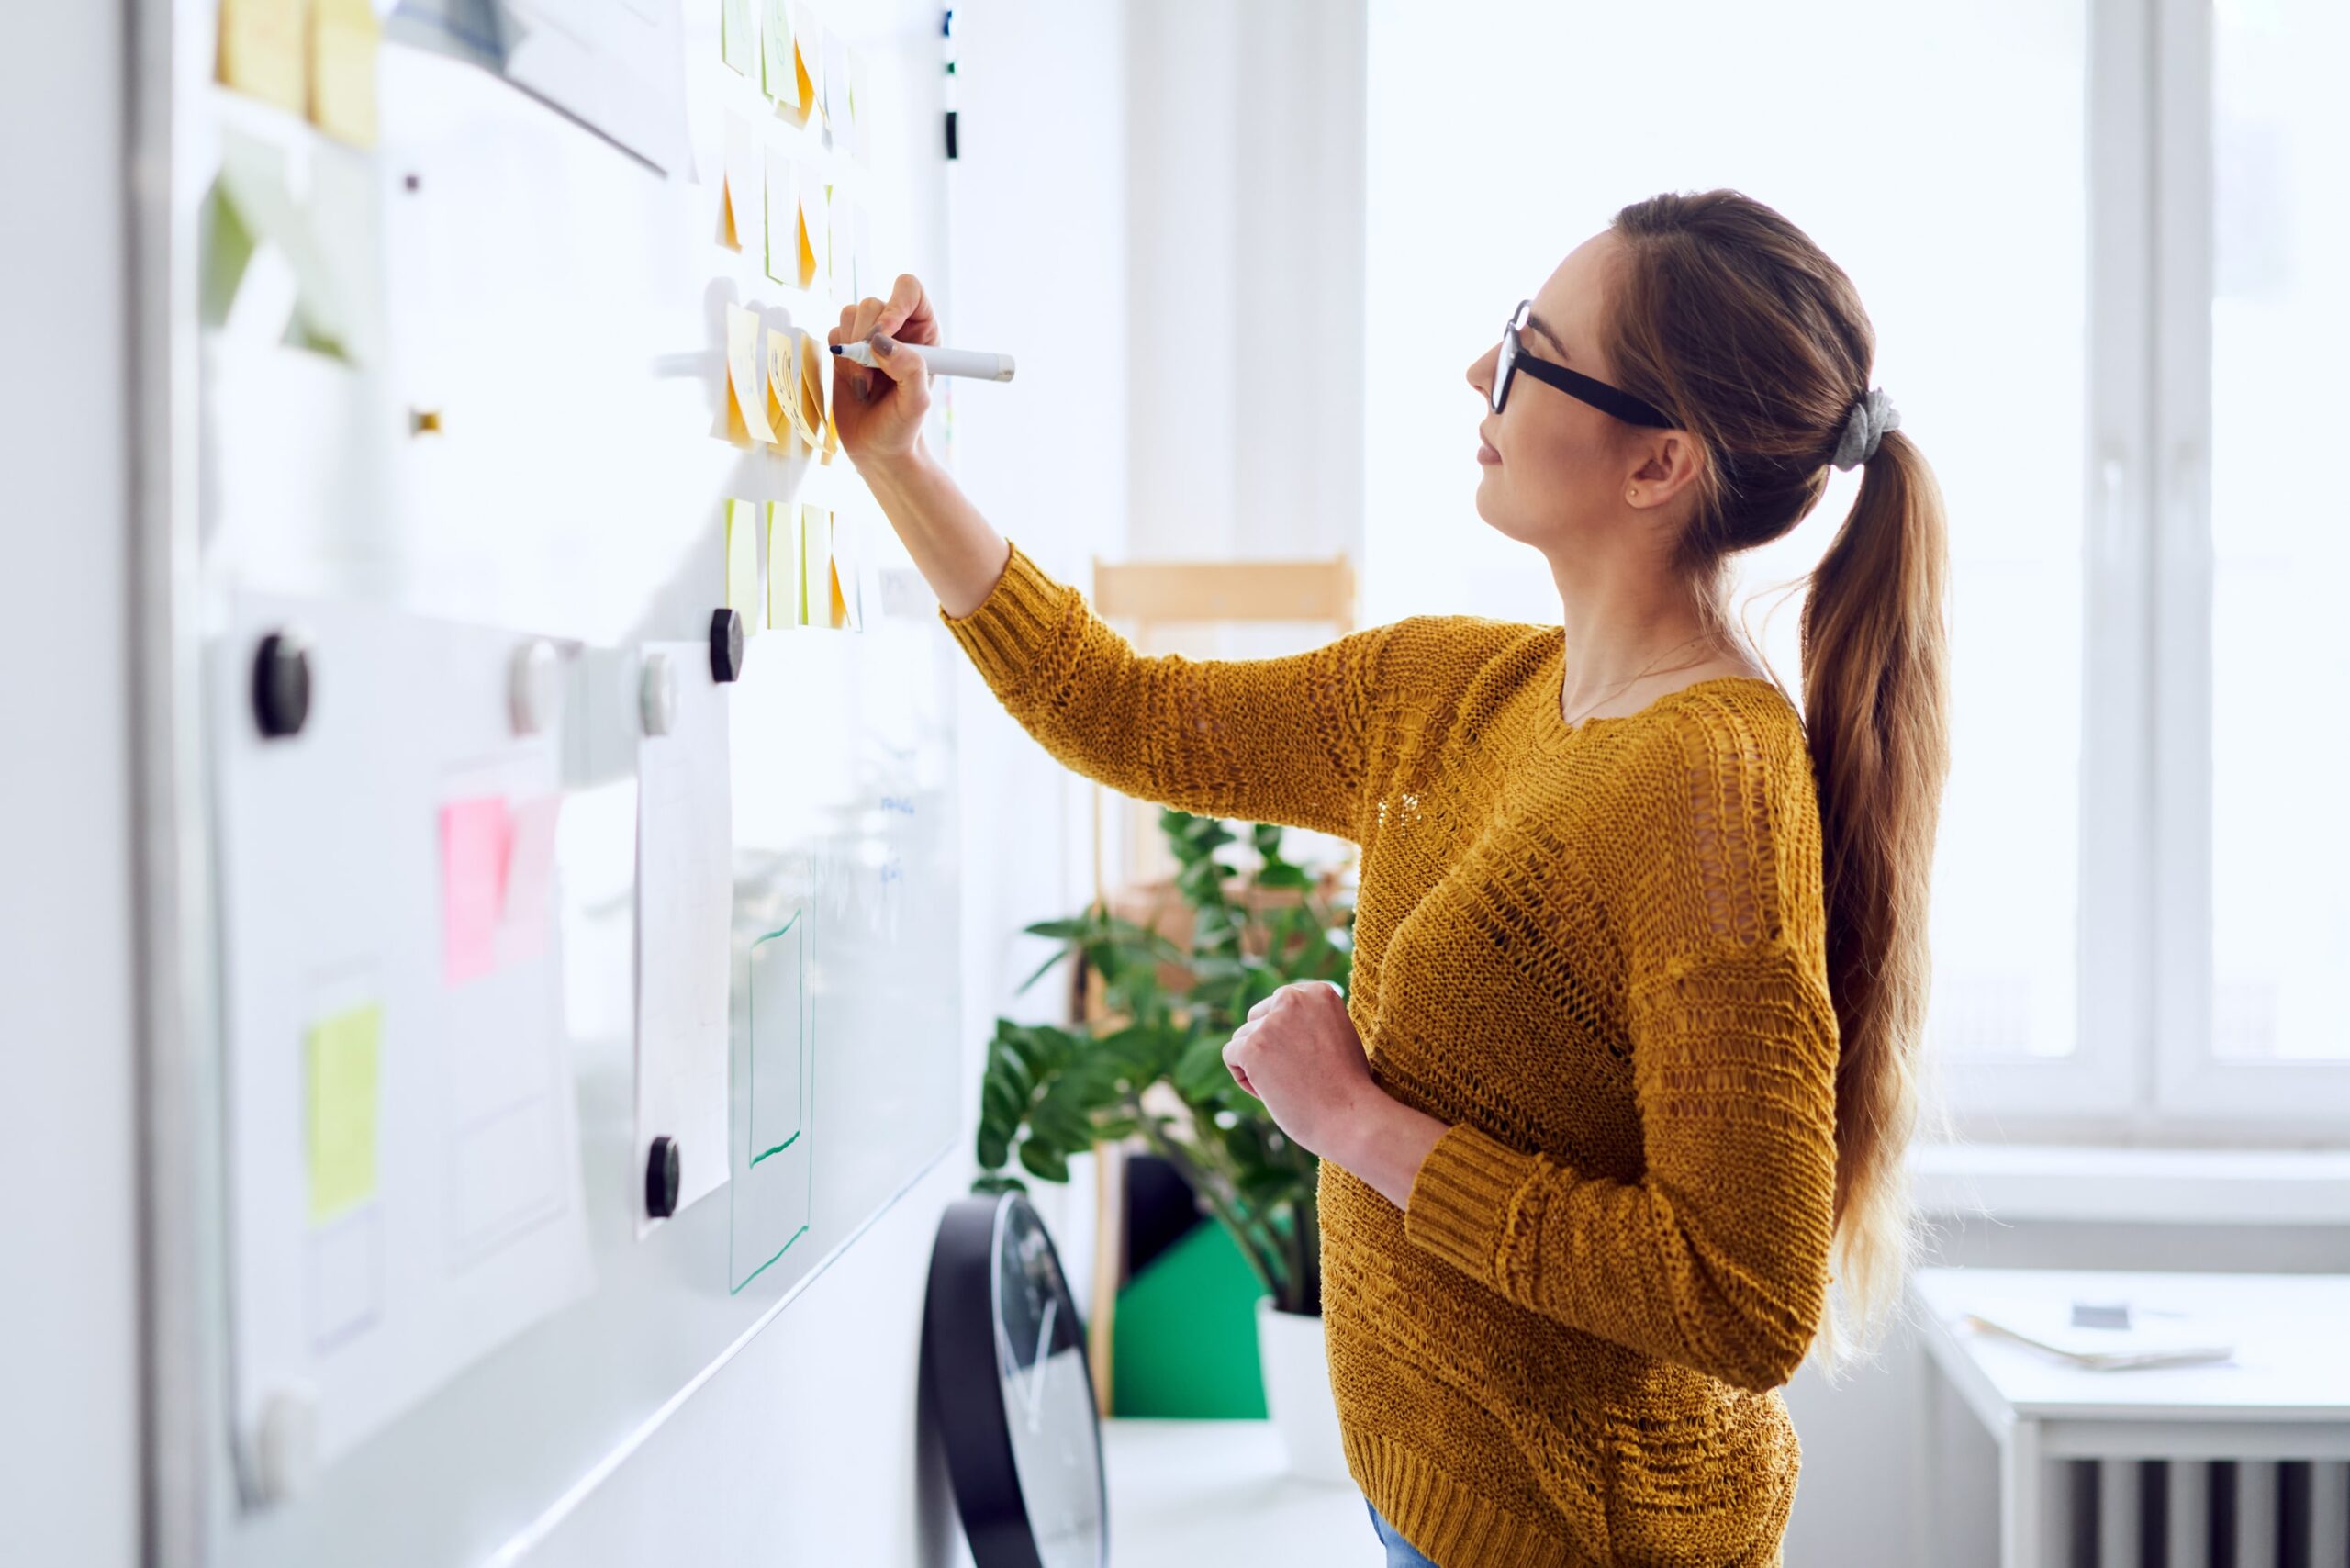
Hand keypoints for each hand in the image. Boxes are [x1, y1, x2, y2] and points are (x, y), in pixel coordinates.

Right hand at [829, 273, 939, 467]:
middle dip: (866, 337)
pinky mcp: (846, 349)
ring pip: (850, 314)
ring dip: (852, 349)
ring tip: (865, 383)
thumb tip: (880, 341)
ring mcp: (869, 337)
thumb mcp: (916, 402)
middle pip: (873, 303)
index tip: (883, 335)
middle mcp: (897, 328)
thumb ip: (908, 368)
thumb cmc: (903, 425)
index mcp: (924, 332)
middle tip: (871, 372)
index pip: (909, 291)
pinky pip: (834, 332)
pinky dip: (840, 355)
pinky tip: (854, 381)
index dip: (894, 305)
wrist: (877, 448)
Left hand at [1221, 982, 1385, 1161]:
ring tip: (1286, 1087)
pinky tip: (1269, 1092)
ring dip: (1256, 1064)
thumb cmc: (1347, 1087)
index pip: (1281, 1005)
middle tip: (1295, 1076)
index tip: (1310, 1059)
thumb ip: (1311, 1020)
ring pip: (1242, 1038)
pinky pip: (1230, 1055)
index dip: (1289, 1036)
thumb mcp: (1337, 1035)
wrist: (1350, 1117)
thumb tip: (1279, 1018)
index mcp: (1318, 992)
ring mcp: (1271, 1022)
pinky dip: (1243, 1077)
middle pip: (1258, 1017)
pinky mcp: (1253, 1047)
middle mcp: (1293, 998)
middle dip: (1268, 1046)